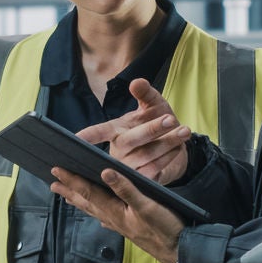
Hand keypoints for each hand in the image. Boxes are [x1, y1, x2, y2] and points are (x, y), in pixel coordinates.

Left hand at [50, 166, 183, 262]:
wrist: (178, 253)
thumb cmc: (164, 229)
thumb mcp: (147, 206)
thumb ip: (126, 189)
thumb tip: (105, 171)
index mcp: (115, 210)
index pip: (88, 192)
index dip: (72, 180)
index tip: (56, 170)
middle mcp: (114, 218)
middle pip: (86, 202)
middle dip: (69, 191)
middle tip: (53, 183)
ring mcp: (121, 225)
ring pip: (95, 210)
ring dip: (80, 202)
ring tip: (68, 197)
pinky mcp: (130, 229)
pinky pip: (107, 219)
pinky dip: (100, 214)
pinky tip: (100, 217)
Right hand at [77, 79, 192, 182]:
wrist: (175, 146)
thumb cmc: (157, 122)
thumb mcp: (153, 104)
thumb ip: (145, 93)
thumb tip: (137, 82)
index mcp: (116, 131)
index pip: (99, 132)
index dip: (89, 136)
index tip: (76, 138)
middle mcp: (119, 150)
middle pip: (130, 140)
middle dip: (151, 129)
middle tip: (170, 119)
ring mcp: (130, 167)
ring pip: (146, 156)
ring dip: (167, 142)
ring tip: (184, 131)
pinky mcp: (144, 180)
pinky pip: (155, 169)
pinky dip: (169, 157)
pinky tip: (179, 147)